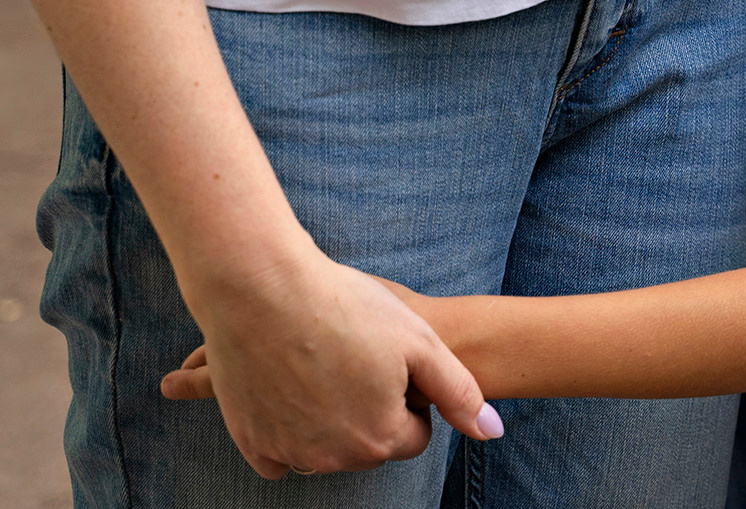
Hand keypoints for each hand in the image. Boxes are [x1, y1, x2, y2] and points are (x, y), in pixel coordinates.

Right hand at [161, 248, 501, 477]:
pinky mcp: (252, 441)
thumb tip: (493, 432)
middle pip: (369, 445)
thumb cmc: (345, 306)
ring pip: (325, 450)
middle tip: (354, 358)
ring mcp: (290, 453)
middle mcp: (336, 458)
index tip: (389, 362)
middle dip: (371, 412)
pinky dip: (287, 433)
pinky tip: (290, 391)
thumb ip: (459, 393)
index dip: (408, 397)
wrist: (262, 288)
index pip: (413, 436)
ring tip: (322, 365)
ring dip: (330, 423)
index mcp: (381, 438)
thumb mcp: (420, 341)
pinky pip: (279, 455)